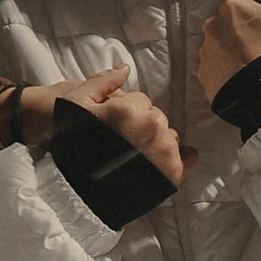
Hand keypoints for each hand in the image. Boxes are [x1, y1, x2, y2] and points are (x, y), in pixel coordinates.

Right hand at [21, 66, 188, 186]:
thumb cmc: (73, 146)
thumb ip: (102, 82)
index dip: (126, 112)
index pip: (141, 102)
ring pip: (169, 136)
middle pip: (156, 118)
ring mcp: (165, 151)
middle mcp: (152, 127)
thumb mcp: (74, 105)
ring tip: (136, 156)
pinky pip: (188, 157)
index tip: (114, 127)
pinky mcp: (172, 173)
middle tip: (124, 143)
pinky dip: (179, 157)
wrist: (77, 191)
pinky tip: (161, 162)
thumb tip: (126, 68)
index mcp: (132, 109)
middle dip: (142, 125)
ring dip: (157, 141)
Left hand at [198, 0, 260, 103]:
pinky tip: (247, 78)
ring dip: (235, 52)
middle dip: (243, 33)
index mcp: (232, 7)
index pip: (241, 3)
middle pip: (228, 24)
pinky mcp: (205, 78)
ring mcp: (207, 54)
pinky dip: (228, 71)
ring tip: (257, 66)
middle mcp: (212, 27)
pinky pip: (217, 68)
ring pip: (221, 46)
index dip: (257, 15)